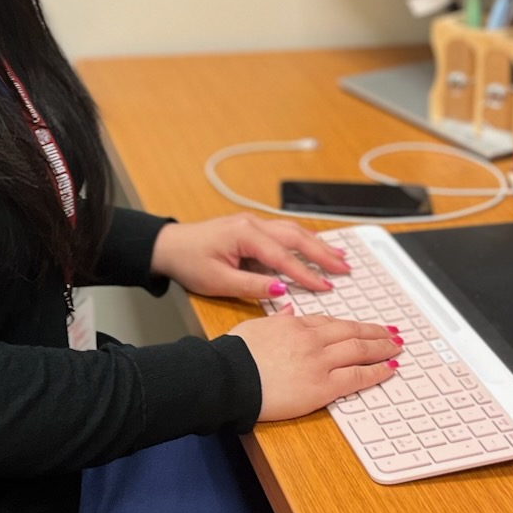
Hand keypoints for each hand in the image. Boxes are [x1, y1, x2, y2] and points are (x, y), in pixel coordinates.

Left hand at [149, 214, 351, 301]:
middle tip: (344, 268)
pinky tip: (315, 246)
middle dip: (322, 253)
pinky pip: (283, 232)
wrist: (168, 246)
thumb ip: (253, 285)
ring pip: (292, 231)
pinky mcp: (250, 227)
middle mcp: (252, 224)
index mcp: (244, 235)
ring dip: (316, 244)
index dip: (306, 274)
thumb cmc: (189, 262)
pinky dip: (302, 240)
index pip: (283, 257)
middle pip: (296, 237)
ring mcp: (252, 223)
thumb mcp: (219, 281)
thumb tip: (283, 289)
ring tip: (338, 258)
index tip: (326, 287)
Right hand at [229, 313, 400, 421]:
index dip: (350, 324)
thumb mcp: (254, 326)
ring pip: (359, 350)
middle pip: (351, 331)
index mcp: (293, 324)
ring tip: (396, 346)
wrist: (228, 378)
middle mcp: (310, 339)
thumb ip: (276, 318)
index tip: (361, 326)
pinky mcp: (322, 386)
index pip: (329, 322)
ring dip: (381, 347)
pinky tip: (389, 368)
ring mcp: (319, 362)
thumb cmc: (233, 356)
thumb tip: (287, 308)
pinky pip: (356, 376)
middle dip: (374, 332)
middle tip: (391, 333)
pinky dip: (376, 371)